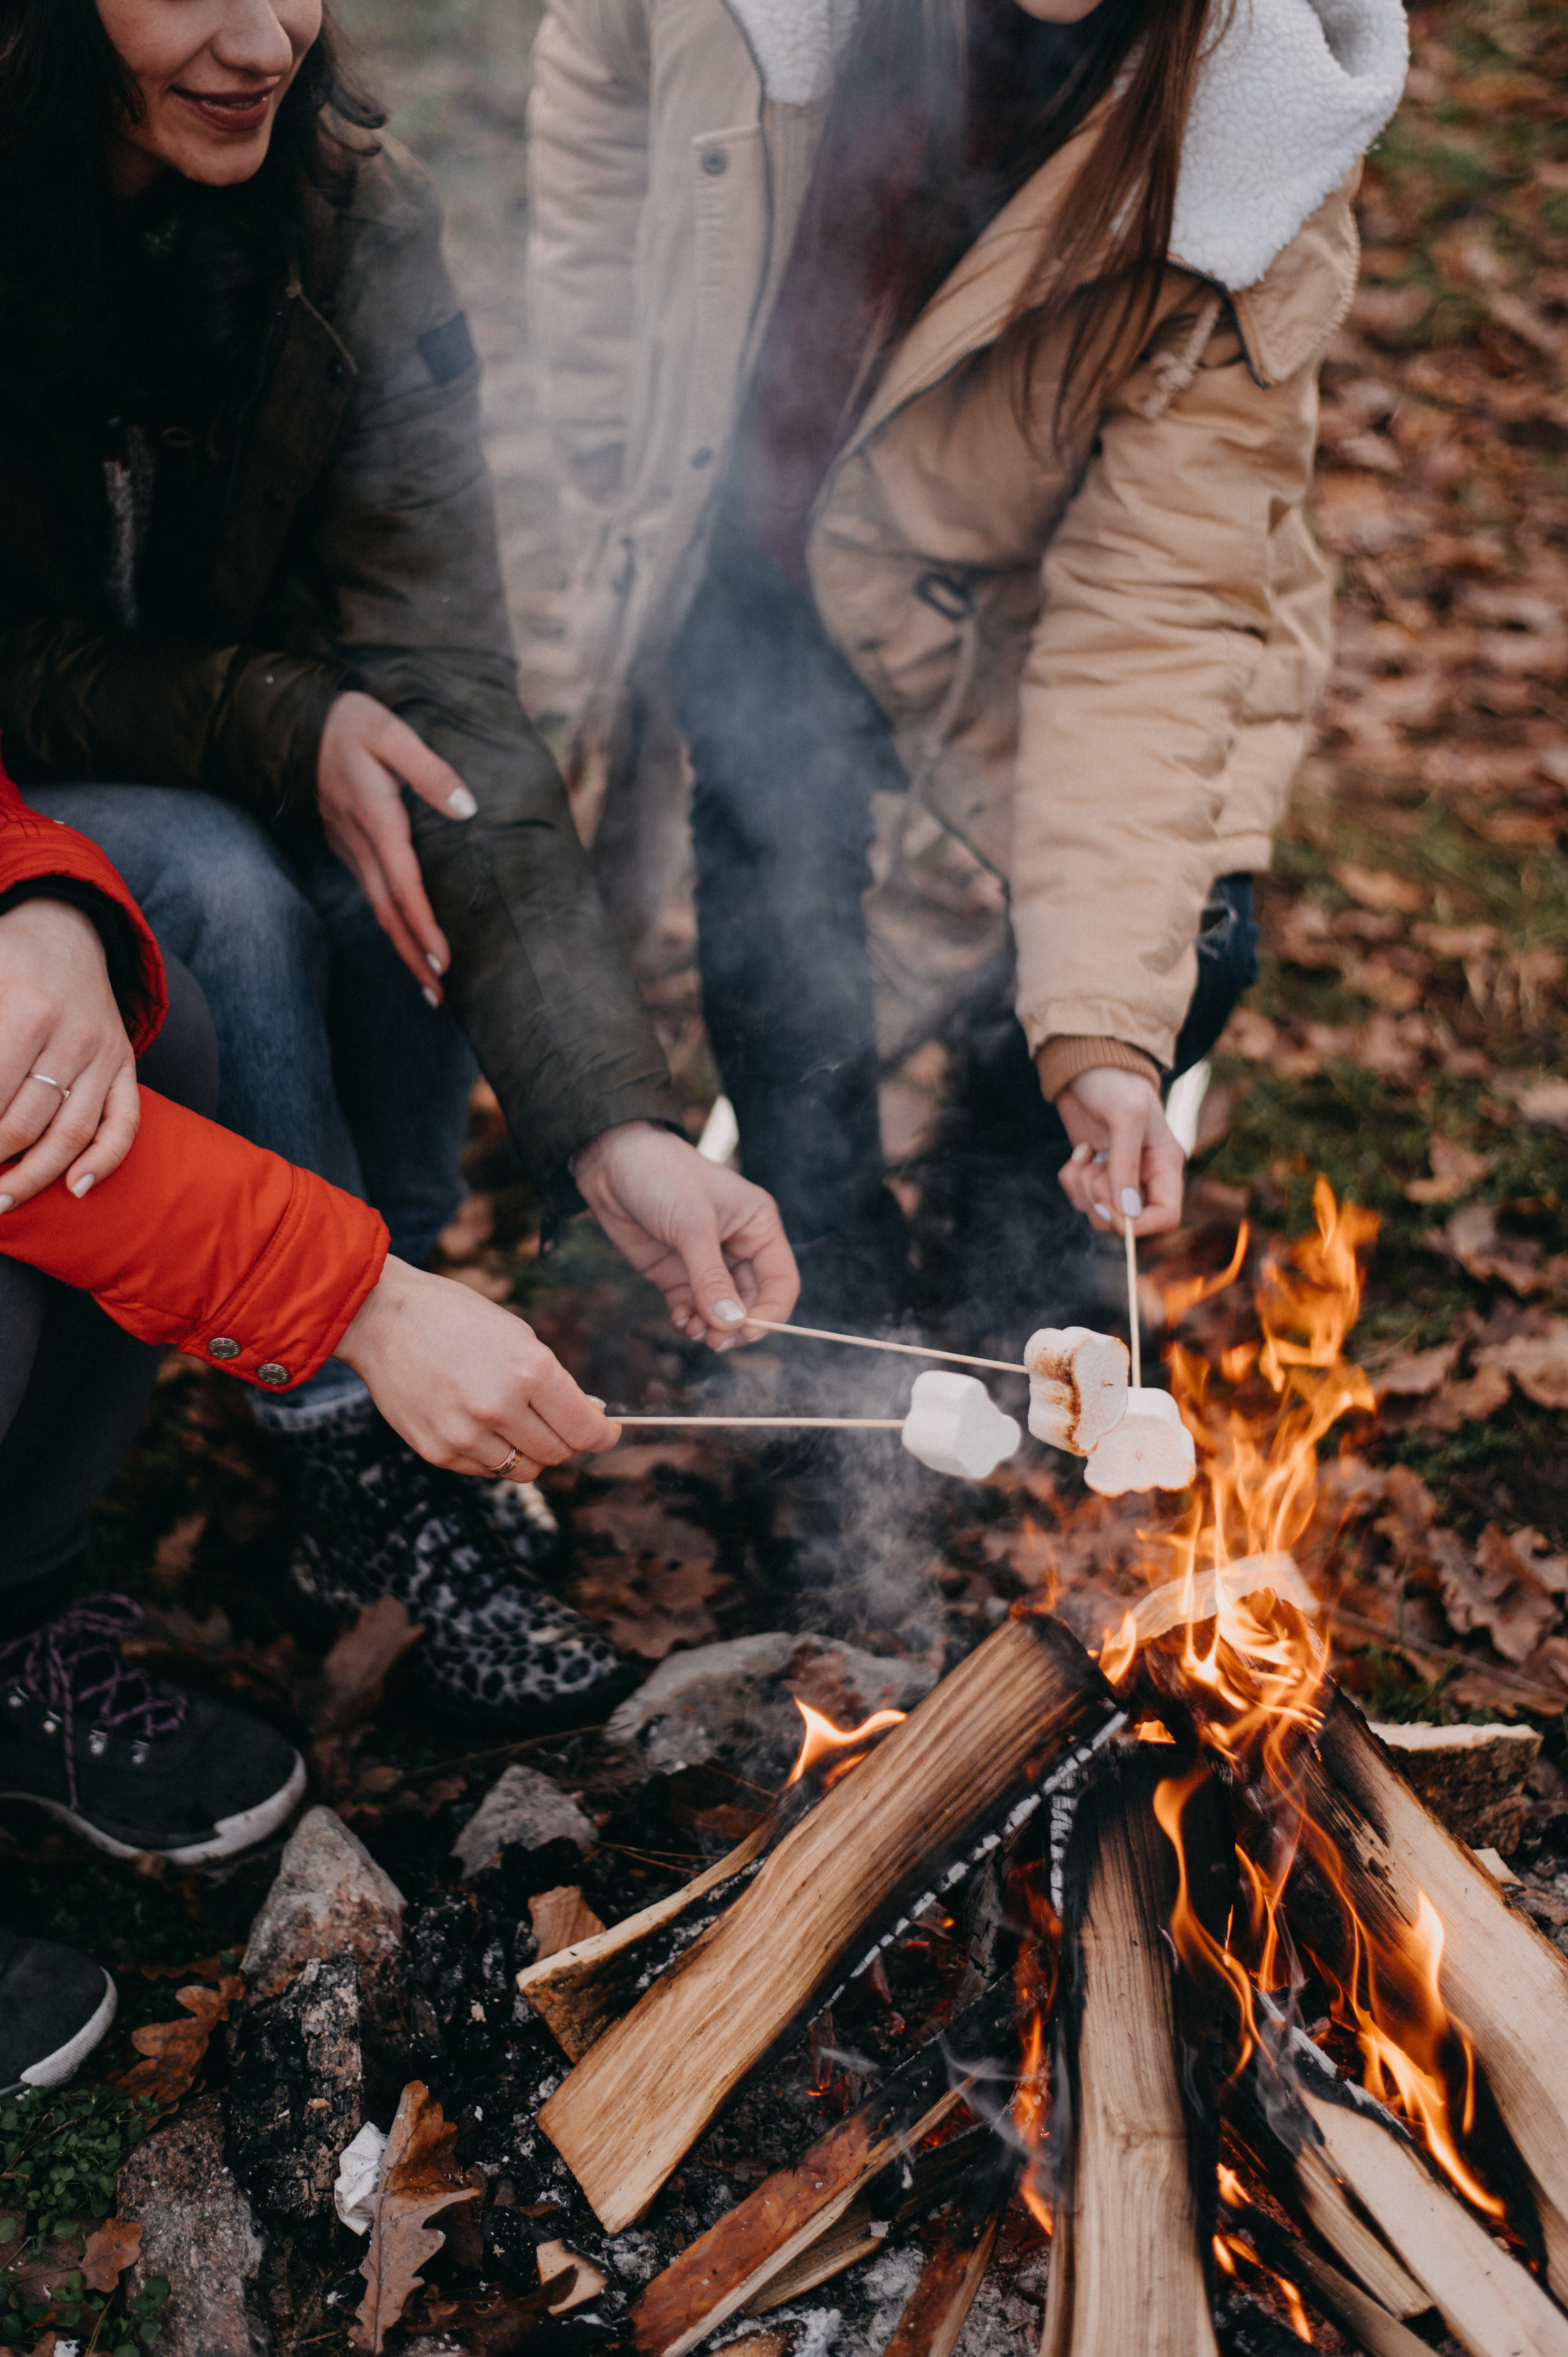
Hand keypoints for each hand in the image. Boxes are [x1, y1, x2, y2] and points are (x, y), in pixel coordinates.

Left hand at [0, 899, 139, 1211]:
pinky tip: (76, 1189)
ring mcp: (105, 1056)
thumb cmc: (6, 961)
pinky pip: (123, 1124)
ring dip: (33, 1177)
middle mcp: (73, 1037)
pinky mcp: (125, 1068)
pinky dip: (104, 1161)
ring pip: (71, 1134)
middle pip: (25, 1124)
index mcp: (27, 1012)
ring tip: (1, 1203)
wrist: (67, 934)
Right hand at [316, 689, 477, 1001]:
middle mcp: (359, 844)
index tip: (442, 961)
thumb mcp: (390, 732)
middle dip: (412, 956)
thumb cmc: (350, 724)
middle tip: (438, 997)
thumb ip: (429, 770)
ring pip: (377, 909)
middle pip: (387, 912)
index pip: (402, 885)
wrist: (297, 723)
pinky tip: (407, 941)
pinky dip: (391, 925)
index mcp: (375, 819)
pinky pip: (371, 895)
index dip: (421, 926)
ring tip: (429, 986)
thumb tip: (467, 807)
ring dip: (402, 948)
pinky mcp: (347, 848)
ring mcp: (349, 849)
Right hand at [336, 1255, 621, 1476]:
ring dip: (531, 1450)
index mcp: (528, 1370)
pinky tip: (481, 1422)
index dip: (604, 1435)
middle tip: (561, 1422)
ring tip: (516, 1420)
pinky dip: (495, 1454)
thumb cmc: (455, 1318)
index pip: (585, 1429)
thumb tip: (589, 1417)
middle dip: (568, 1440)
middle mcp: (499, 1407)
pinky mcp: (438, 1452)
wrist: (381, 1318)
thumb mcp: (518, 1335)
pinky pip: (486, 1470)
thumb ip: (553, 1382)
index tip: (607, 1431)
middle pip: (558, 1454)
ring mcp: (466, 1435)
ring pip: (524, 1469)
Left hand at [572, 1120, 799, 1347]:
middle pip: (753, 1302)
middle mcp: (739, 1246)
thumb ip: (711, 1278)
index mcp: (758, 1226)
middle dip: (736, 1326)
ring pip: (722, 1311)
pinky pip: (694, 1308)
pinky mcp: (677, 1273)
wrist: (610, 1162)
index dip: (771, 1313)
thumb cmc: (663, 1176)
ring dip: (711, 1328)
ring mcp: (707, 1262)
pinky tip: (679, 1320)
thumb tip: (731, 1324)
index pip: (781, 1281)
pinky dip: (690, 1320)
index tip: (747, 1334)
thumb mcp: (692, 1225)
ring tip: (692, 1330)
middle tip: (714, 1342)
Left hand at [1055, 1067, 1183, 1236]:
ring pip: (1099, 1213)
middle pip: (1126, 1220)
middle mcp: (1144, 1176)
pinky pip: (1078, 1197)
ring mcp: (1116, 1176)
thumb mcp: (1126, 1117)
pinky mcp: (1092, 1172)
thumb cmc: (1115, 1082)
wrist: (1085, 1064)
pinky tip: (1081, 1151)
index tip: (1116, 1208)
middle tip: (1096, 1168)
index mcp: (1165, 1165)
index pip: (1167, 1216)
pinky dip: (1071, 1178)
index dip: (1141, 1223)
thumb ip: (1126, 1165)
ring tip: (1087, 1155)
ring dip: (1083, 1189)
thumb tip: (1127, 1211)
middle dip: (1102, 1199)